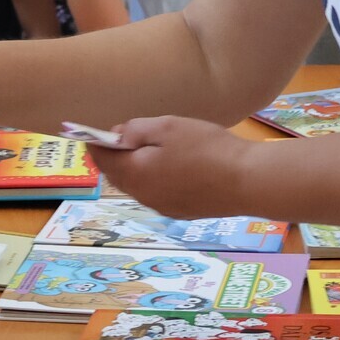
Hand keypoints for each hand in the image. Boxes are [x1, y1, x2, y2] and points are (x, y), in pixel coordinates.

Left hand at [87, 115, 255, 217]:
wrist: (248, 182)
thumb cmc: (207, 148)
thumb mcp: (168, 128)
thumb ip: (137, 130)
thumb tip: (116, 135)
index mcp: (135, 175)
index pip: (102, 160)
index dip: (95, 144)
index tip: (91, 132)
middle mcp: (144, 197)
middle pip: (117, 176)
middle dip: (112, 158)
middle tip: (115, 139)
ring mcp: (163, 207)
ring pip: (138, 186)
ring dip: (133, 170)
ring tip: (143, 150)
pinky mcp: (182, 212)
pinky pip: (157, 193)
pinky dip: (152, 179)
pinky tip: (168, 167)